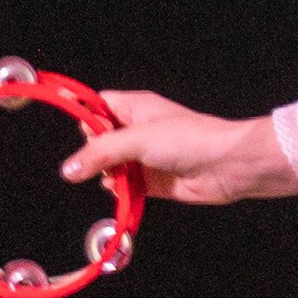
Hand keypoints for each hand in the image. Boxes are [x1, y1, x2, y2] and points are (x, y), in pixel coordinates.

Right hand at [61, 93, 297, 205]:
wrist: (228, 165)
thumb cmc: (187, 139)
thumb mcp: (137, 139)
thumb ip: (100, 154)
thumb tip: (68, 170)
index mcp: (134, 107)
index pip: (97, 105)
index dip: (83, 116)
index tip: (73, 130)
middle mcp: (137, 130)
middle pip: (98, 140)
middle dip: (94, 153)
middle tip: (103, 160)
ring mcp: (145, 157)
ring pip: (109, 166)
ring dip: (107, 175)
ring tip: (116, 178)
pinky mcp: (153, 181)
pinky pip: (125, 186)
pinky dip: (120, 191)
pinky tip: (123, 192)